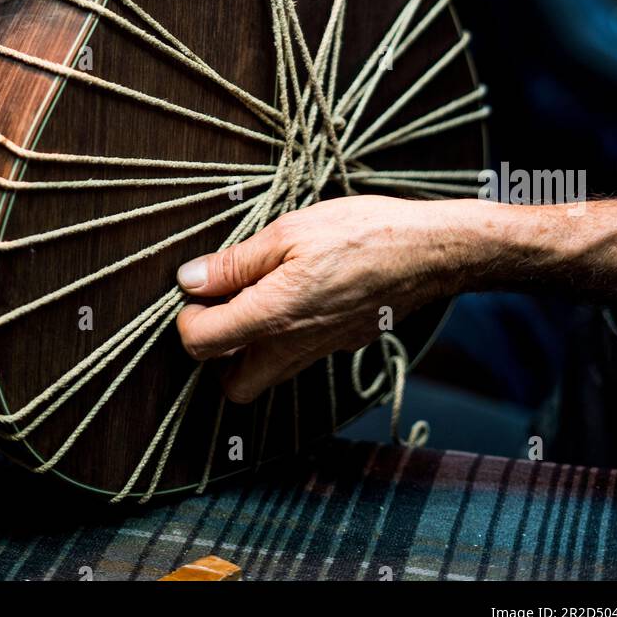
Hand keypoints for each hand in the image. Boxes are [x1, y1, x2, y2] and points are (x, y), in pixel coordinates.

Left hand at [176, 196, 476, 402]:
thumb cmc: (362, 232)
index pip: (201, 345)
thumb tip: (189, 280)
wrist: (430, 252)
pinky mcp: (341, 345)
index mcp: (274, 314)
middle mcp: (294, 345)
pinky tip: (292, 295)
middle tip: (220, 306)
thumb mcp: (289, 231)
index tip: (197, 289)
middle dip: (215, 353)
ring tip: (255, 296)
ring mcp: (321, 351)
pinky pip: (298, 358)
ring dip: (248, 348)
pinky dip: (282, 338)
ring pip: (267, 375)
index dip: (187, 318)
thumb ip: (236, 262)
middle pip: (232, 385)